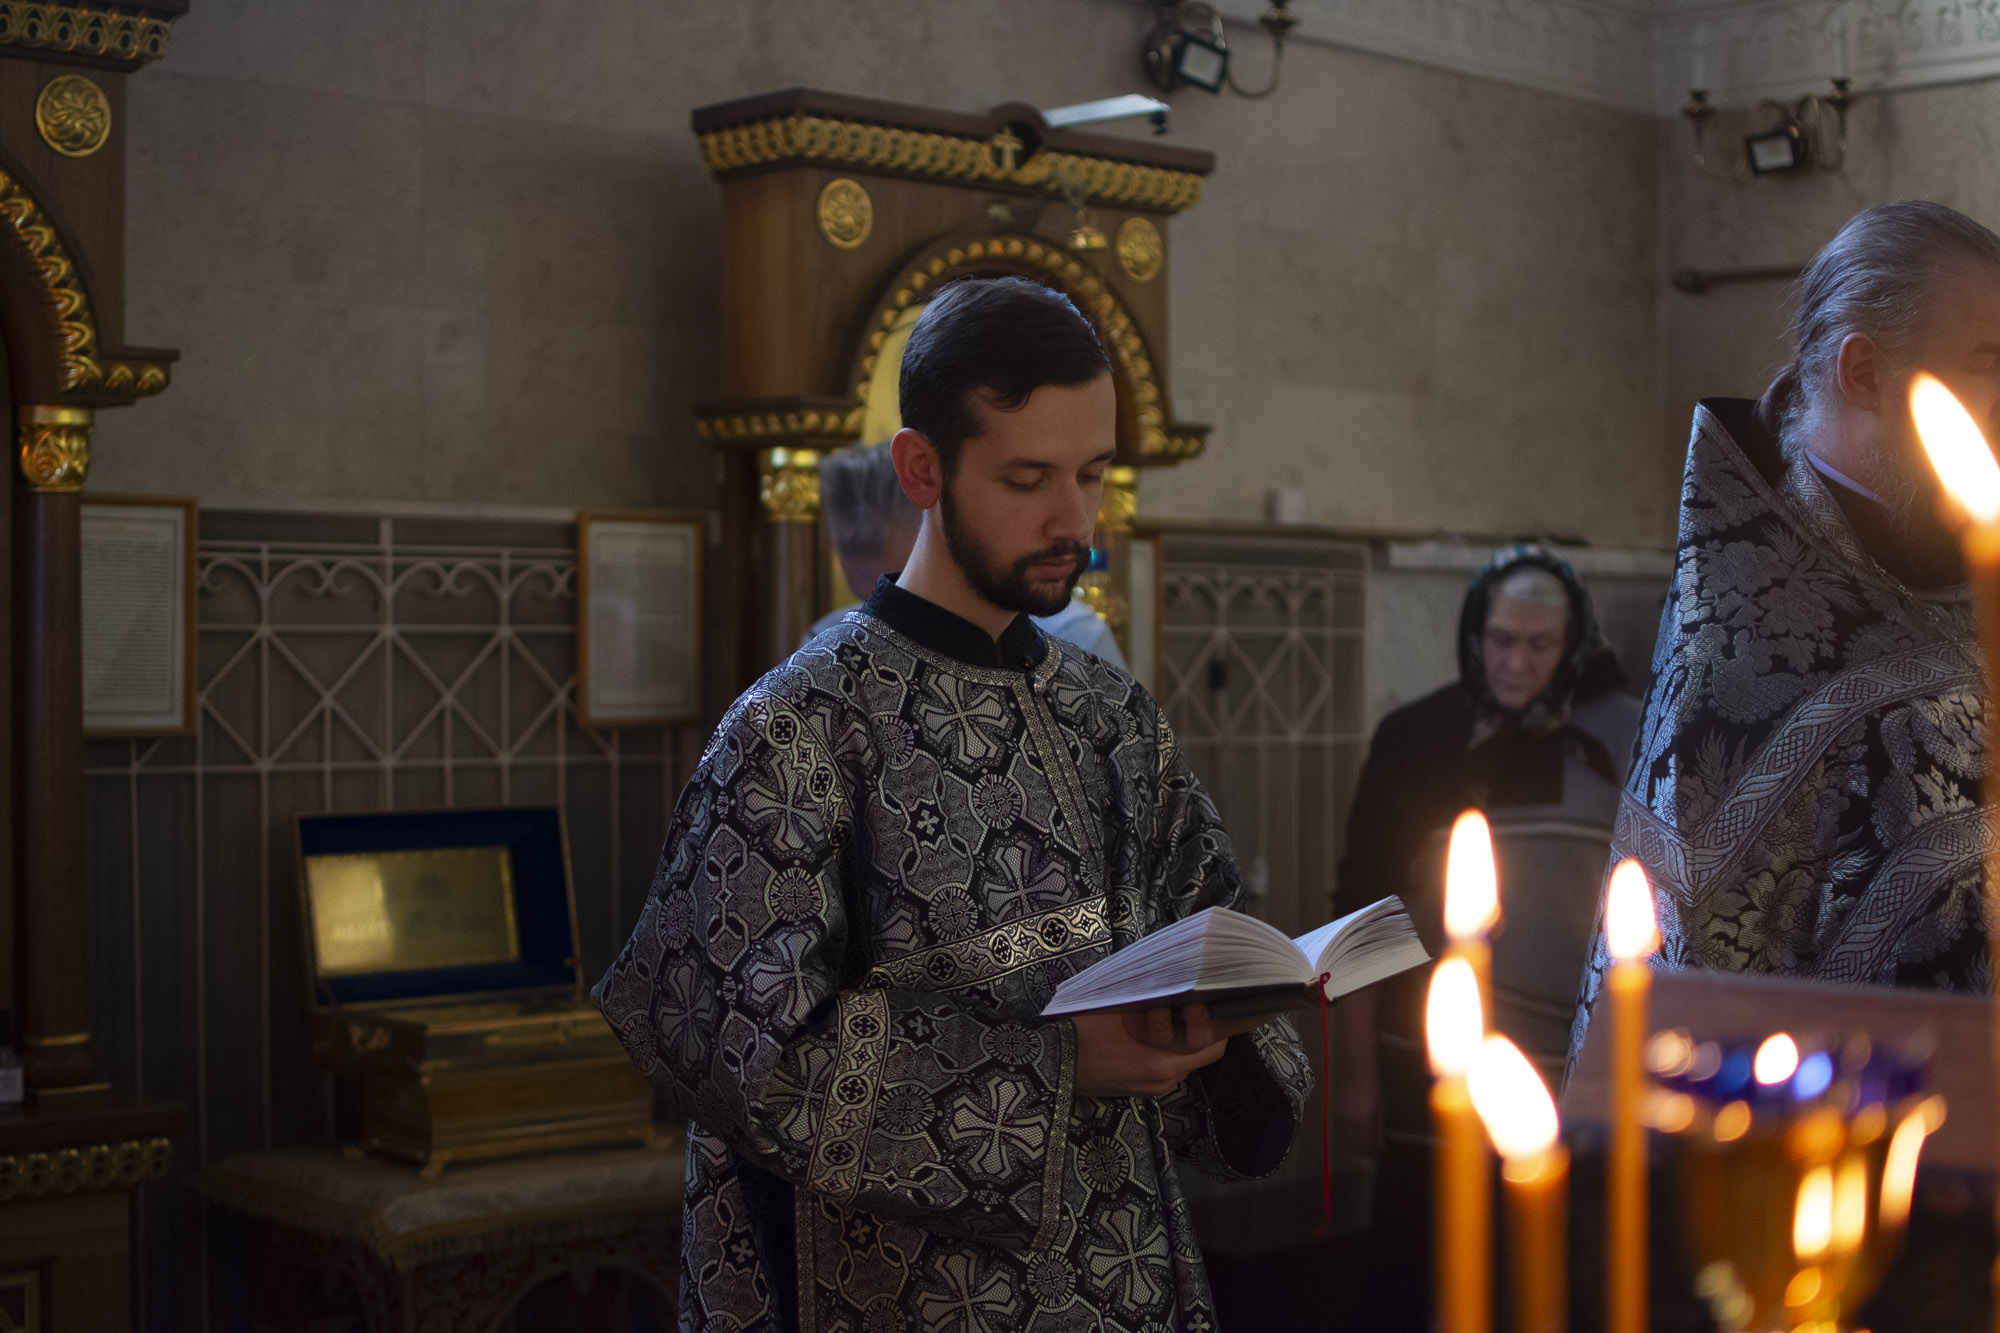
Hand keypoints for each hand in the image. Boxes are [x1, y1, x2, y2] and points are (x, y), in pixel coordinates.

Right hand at [1071, 1002, 1277, 1098]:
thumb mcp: (1115, 1009)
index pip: (1211, 1041)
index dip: (1235, 1023)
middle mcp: (1163, 1077)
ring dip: (1192, 1030)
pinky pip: (1172, 1059)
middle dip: (1215, 1023)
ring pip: (1189, 1054)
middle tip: (1222, 999)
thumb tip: (1178, 980)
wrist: (1051, 1065)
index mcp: (1159, 1061)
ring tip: (1185, 1004)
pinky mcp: (1144, 1083)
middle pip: (1206, 1049)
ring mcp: (1154, 1083)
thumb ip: (1150, 1000)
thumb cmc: (1078, 1033)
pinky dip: (1174, 1041)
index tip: (1261, 1010)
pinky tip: (1166, 1021)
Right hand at [1335, 1072, 1381, 1156]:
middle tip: (1369, 1155)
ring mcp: (1342, 1117)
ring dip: (1355, 1144)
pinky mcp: (1337, 1113)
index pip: (1366, 1146)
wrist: (1357, 1073)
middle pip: (1355, 1146)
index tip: (1374, 1158)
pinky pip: (1342, 1131)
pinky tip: (1355, 1133)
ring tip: (1363, 1144)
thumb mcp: (1382, 1110)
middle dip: (1362, 1152)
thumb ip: (1379, 1130)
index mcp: (1364, 1121)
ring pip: (1347, 1139)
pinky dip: (1349, 1135)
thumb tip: (1381, 1147)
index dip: (1370, 1154)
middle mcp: (1351, 1121)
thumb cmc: (1374, 1089)